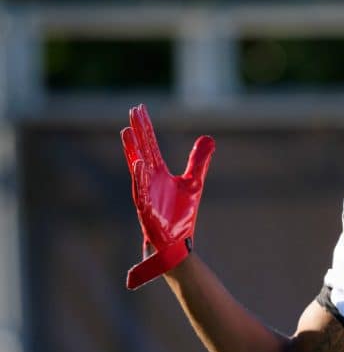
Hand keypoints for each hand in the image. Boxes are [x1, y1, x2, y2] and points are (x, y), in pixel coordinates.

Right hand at [120, 104, 214, 288]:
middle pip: (141, 151)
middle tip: (132, 111)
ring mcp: (146, 195)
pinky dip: (140, 180)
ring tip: (127, 134)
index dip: (145, 127)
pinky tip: (139, 165)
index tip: (139, 108)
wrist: (176, 244)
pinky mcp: (147, 211)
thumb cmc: (180, 214)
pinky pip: (142, 193)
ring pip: (137, 171)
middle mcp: (149, 181)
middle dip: (137, 132)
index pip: (150, 145)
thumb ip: (199, 161)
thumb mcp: (194, 183)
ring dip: (133, 152)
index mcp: (157, 173)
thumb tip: (209, 138)